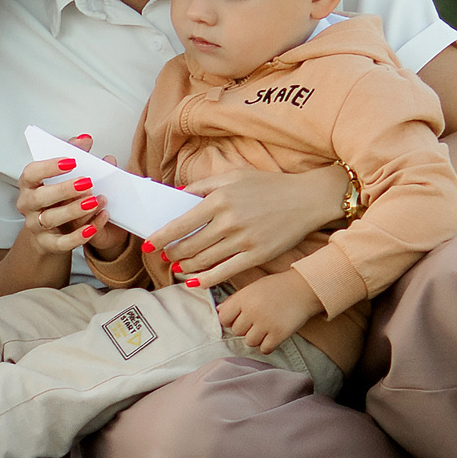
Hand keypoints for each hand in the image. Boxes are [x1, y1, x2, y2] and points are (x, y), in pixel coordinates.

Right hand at [12, 133, 106, 257]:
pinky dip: (78, 236)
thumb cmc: (55, 197)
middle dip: (64, 190)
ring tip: (95, 202)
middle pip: (40, 198)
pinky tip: (94, 227)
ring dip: (73, 211)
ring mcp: (35, 226)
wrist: (48, 231)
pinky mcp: (47, 244)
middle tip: (87, 182)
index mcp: (28, 185)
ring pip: (51, 219)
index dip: (49, 167)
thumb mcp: (61, 176)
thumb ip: (73, 155)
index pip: (31, 173)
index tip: (72, 161)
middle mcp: (27, 205)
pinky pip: (61, 243)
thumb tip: (85, 139)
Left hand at [145, 164, 347, 282]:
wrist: (308, 198)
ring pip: (204, 261)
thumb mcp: (234, 176)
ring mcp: (244, 240)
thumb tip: (176, 196)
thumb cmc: (269, 185)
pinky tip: (195, 281)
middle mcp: (229, 221)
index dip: (160, 238)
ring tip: (178, 267)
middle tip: (164, 257)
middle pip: (189, 245)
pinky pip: (225, 272)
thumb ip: (203, 186)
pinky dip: (206, 279)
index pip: (179, 223)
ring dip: (186, 267)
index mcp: (219, 199)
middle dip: (171, 254)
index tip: (148, 245)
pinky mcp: (257, 255)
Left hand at [215, 272, 323, 354]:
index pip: (223, 318)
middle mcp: (252, 311)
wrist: (305, 288)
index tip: (239, 318)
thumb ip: (235, 299)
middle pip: (237, 331)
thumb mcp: (253, 287)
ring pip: (249, 342)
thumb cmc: (277, 286)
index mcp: (243, 298)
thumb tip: (218, 312)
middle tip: (257, 321)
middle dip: (245, 328)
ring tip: (265, 328)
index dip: (230, 320)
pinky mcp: (279, 334)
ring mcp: (265, 323)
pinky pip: (265, 349)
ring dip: (256, 338)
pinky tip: (273, 336)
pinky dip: (268, 345)